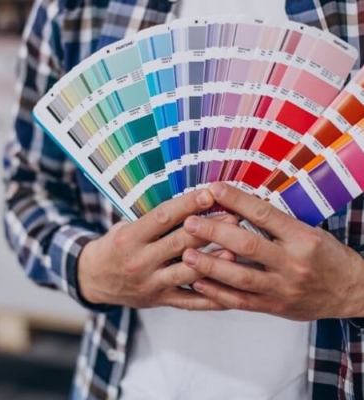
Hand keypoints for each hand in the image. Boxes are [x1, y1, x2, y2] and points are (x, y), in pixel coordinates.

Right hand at [78, 189, 236, 309]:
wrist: (94, 279)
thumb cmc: (114, 247)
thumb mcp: (124, 227)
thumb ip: (152, 220)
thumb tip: (188, 203)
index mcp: (130, 238)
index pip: (162, 217)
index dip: (187, 205)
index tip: (209, 194)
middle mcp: (140, 261)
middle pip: (179, 243)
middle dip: (208, 229)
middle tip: (234, 217)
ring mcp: (150, 283)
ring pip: (187, 272)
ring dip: (213, 261)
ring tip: (236, 250)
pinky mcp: (159, 300)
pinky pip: (190, 301)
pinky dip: (212, 297)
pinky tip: (231, 289)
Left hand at [182, 182, 363, 320]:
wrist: (352, 291)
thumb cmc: (327, 256)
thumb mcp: (309, 231)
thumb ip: (276, 223)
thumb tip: (239, 204)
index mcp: (302, 237)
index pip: (263, 214)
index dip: (236, 200)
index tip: (213, 189)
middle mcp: (293, 262)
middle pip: (248, 245)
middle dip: (215, 233)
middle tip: (189, 223)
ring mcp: (283, 287)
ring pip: (241, 277)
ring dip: (210, 265)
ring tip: (186, 255)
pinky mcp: (275, 307)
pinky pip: (242, 301)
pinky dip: (218, 293)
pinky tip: (198, 283)